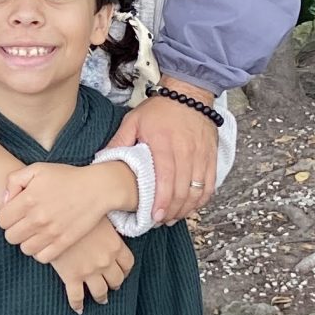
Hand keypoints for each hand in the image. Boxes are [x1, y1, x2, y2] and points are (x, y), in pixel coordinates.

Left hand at [0, 158, 133, 263]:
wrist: (97, 188)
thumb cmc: (66, 177)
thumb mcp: (37, 169)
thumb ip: (14, 180)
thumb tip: (5, 201)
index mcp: (28, 199)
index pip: (1, 220)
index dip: (6, 216)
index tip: (16, 212)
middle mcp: (37, 218)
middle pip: (10, 237)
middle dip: (14, 230)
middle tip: (25, 222)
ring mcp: (51, 232)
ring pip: (25, 249)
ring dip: (27, 242)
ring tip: (35, 232)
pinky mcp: (64, 242)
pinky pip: (42, 257)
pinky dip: (41, 252)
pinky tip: (45, 241)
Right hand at [49, 220, 135, 314]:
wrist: (56, 216)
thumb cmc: (77, 209)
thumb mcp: (99, 213)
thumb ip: (107, 222)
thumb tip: (114, 216)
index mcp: (115, 245)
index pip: (128, 263)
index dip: (125, 270)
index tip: (122, 271)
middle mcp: (105, 261)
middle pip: (117, 280)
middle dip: (114, 284)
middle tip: (112, 286)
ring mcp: (89, 271)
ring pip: (100, 292)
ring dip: (101, 297)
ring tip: (100, 299)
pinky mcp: (71, 276)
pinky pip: (76, 296)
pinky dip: (78, 305)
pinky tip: (78, 308)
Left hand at [117, 88, 217, 222]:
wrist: (190, 93)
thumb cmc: (160, 109)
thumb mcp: (133, 120)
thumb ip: (119, 142)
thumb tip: (102, 160)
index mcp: (164, 144)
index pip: (166, 179)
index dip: (162, 202)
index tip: (154, 217)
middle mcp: (186, 152)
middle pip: (182, 190)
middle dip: (172, 210)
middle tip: (161, 220)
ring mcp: (201, 155)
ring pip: (197, 191)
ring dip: (186, 208)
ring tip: (173, 216)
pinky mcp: (211, 157)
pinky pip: (210, 184)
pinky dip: (201, 199)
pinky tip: (191, 206)